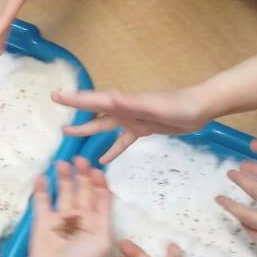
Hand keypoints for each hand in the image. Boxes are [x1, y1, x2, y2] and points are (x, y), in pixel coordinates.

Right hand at [26, 158, 112, 256]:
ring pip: (63, 192)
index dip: (98, 182)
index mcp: (95, 220)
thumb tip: (108, 190)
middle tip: (79, 160)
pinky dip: (41, 189)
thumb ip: (105, 212)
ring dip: (63, 177)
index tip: (96, 170)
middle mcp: (78, 216)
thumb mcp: (103, 237)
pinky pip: (42, 201)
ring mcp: (59, 217)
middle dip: (81, 174)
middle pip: (81, 189)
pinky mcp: (42, 221)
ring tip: (62, 163)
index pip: (98, 195)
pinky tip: (41, 177)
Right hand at [51, 84, 205, 163]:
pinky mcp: (143, 129)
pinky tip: (104, 160)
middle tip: (56, 113)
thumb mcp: (155, 105)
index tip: (56, 96)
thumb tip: (110, 97)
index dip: (75, 100)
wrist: (201, 109)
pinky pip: (123, 140)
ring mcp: (133, 119)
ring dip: (89, 130)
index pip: (95, 100)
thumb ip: (132, 102)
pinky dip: (113, 149)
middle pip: (96, 112)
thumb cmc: (179, 105)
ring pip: (106, 126)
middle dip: (76, 112)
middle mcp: (125, 109)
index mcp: (124, 102)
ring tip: (69, 134)